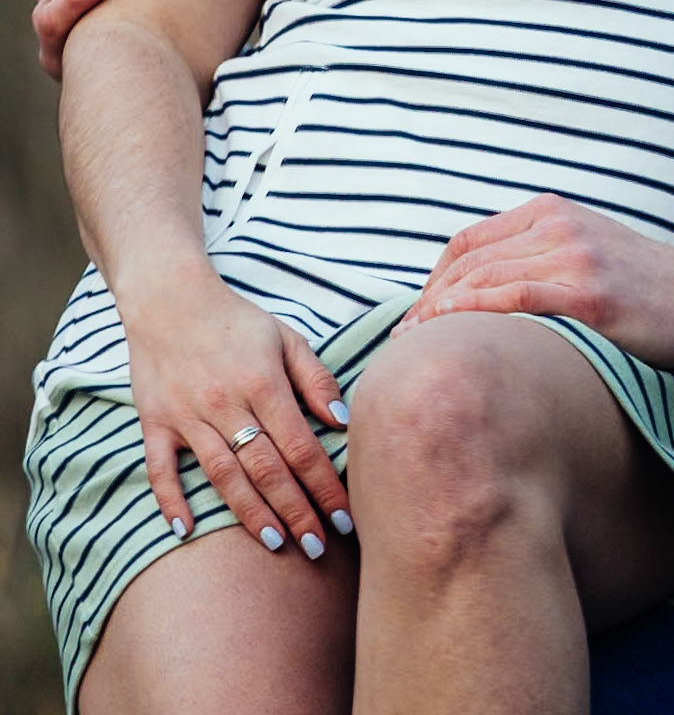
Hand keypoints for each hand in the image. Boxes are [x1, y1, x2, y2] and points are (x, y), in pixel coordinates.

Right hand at [122, 263, 352, 556]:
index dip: (325, 486)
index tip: (345, 517)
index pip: (301, 447)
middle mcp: (226, 403)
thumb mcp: (286, 337)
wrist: (171, 300)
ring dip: (249, 513)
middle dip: (295, 511)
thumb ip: (315, 379)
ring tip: (275, 543)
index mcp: (264, 383)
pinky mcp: (155, 422)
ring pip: (222, 475)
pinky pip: (161, 468)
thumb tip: (341, 420)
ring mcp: (187, 416)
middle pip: (266, 469)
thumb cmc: (237, 322)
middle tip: (317, 547)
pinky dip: (171, 500)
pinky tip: (186, 530)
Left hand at [395, 195, 673, 368]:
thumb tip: (485, 298)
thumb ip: (541, 261)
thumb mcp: (588, 255)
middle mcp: (557, 223)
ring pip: (482, 276)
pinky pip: (514, 296)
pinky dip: (473, 311)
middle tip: (402, 341)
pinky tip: (448, 331)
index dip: (434, 280)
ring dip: (439, 312)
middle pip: (466, 258)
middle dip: (426, 300)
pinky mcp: (589, 290)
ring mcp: (573, 254)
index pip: (469, 241)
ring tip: (414, 348)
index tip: (416, 318)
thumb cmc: (649, 290)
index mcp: (553, 212)